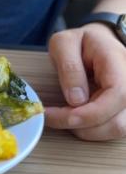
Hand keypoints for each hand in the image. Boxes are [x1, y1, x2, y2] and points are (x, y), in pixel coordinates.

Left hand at [45, 24, 125, 140]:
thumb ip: (69, 66)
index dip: (91, 113)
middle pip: (117, 121)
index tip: (63, 116)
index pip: (117, 94)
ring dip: (88, 130)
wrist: (100, 43)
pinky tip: (78, 118)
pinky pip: (114, 128)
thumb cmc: (82, 42)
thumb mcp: (64, 43)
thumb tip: (76, 100)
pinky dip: (94, 129)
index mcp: (119, 61)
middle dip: (83, 126)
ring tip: (65, 116)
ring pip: (117, 130)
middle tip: (54, 116)